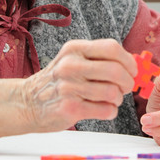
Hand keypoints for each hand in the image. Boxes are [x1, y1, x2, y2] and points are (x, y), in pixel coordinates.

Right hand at [19, 39, 136, 131]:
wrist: (27, 102)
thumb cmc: (58, 81)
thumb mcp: (73, 59)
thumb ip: (99, 58)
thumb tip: (133, 63)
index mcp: (75, 49)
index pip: (112, 48)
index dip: (128, 61)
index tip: (132, 71)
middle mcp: (71, 65)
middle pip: (116, 71)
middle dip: (127, 82)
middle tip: (125, 88)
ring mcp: (69, 87)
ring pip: (113, 93)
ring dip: (117, 99)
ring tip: (109, 100)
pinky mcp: (70, 108)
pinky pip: (106, 110)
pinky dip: (110, 111)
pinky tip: (102, 109)